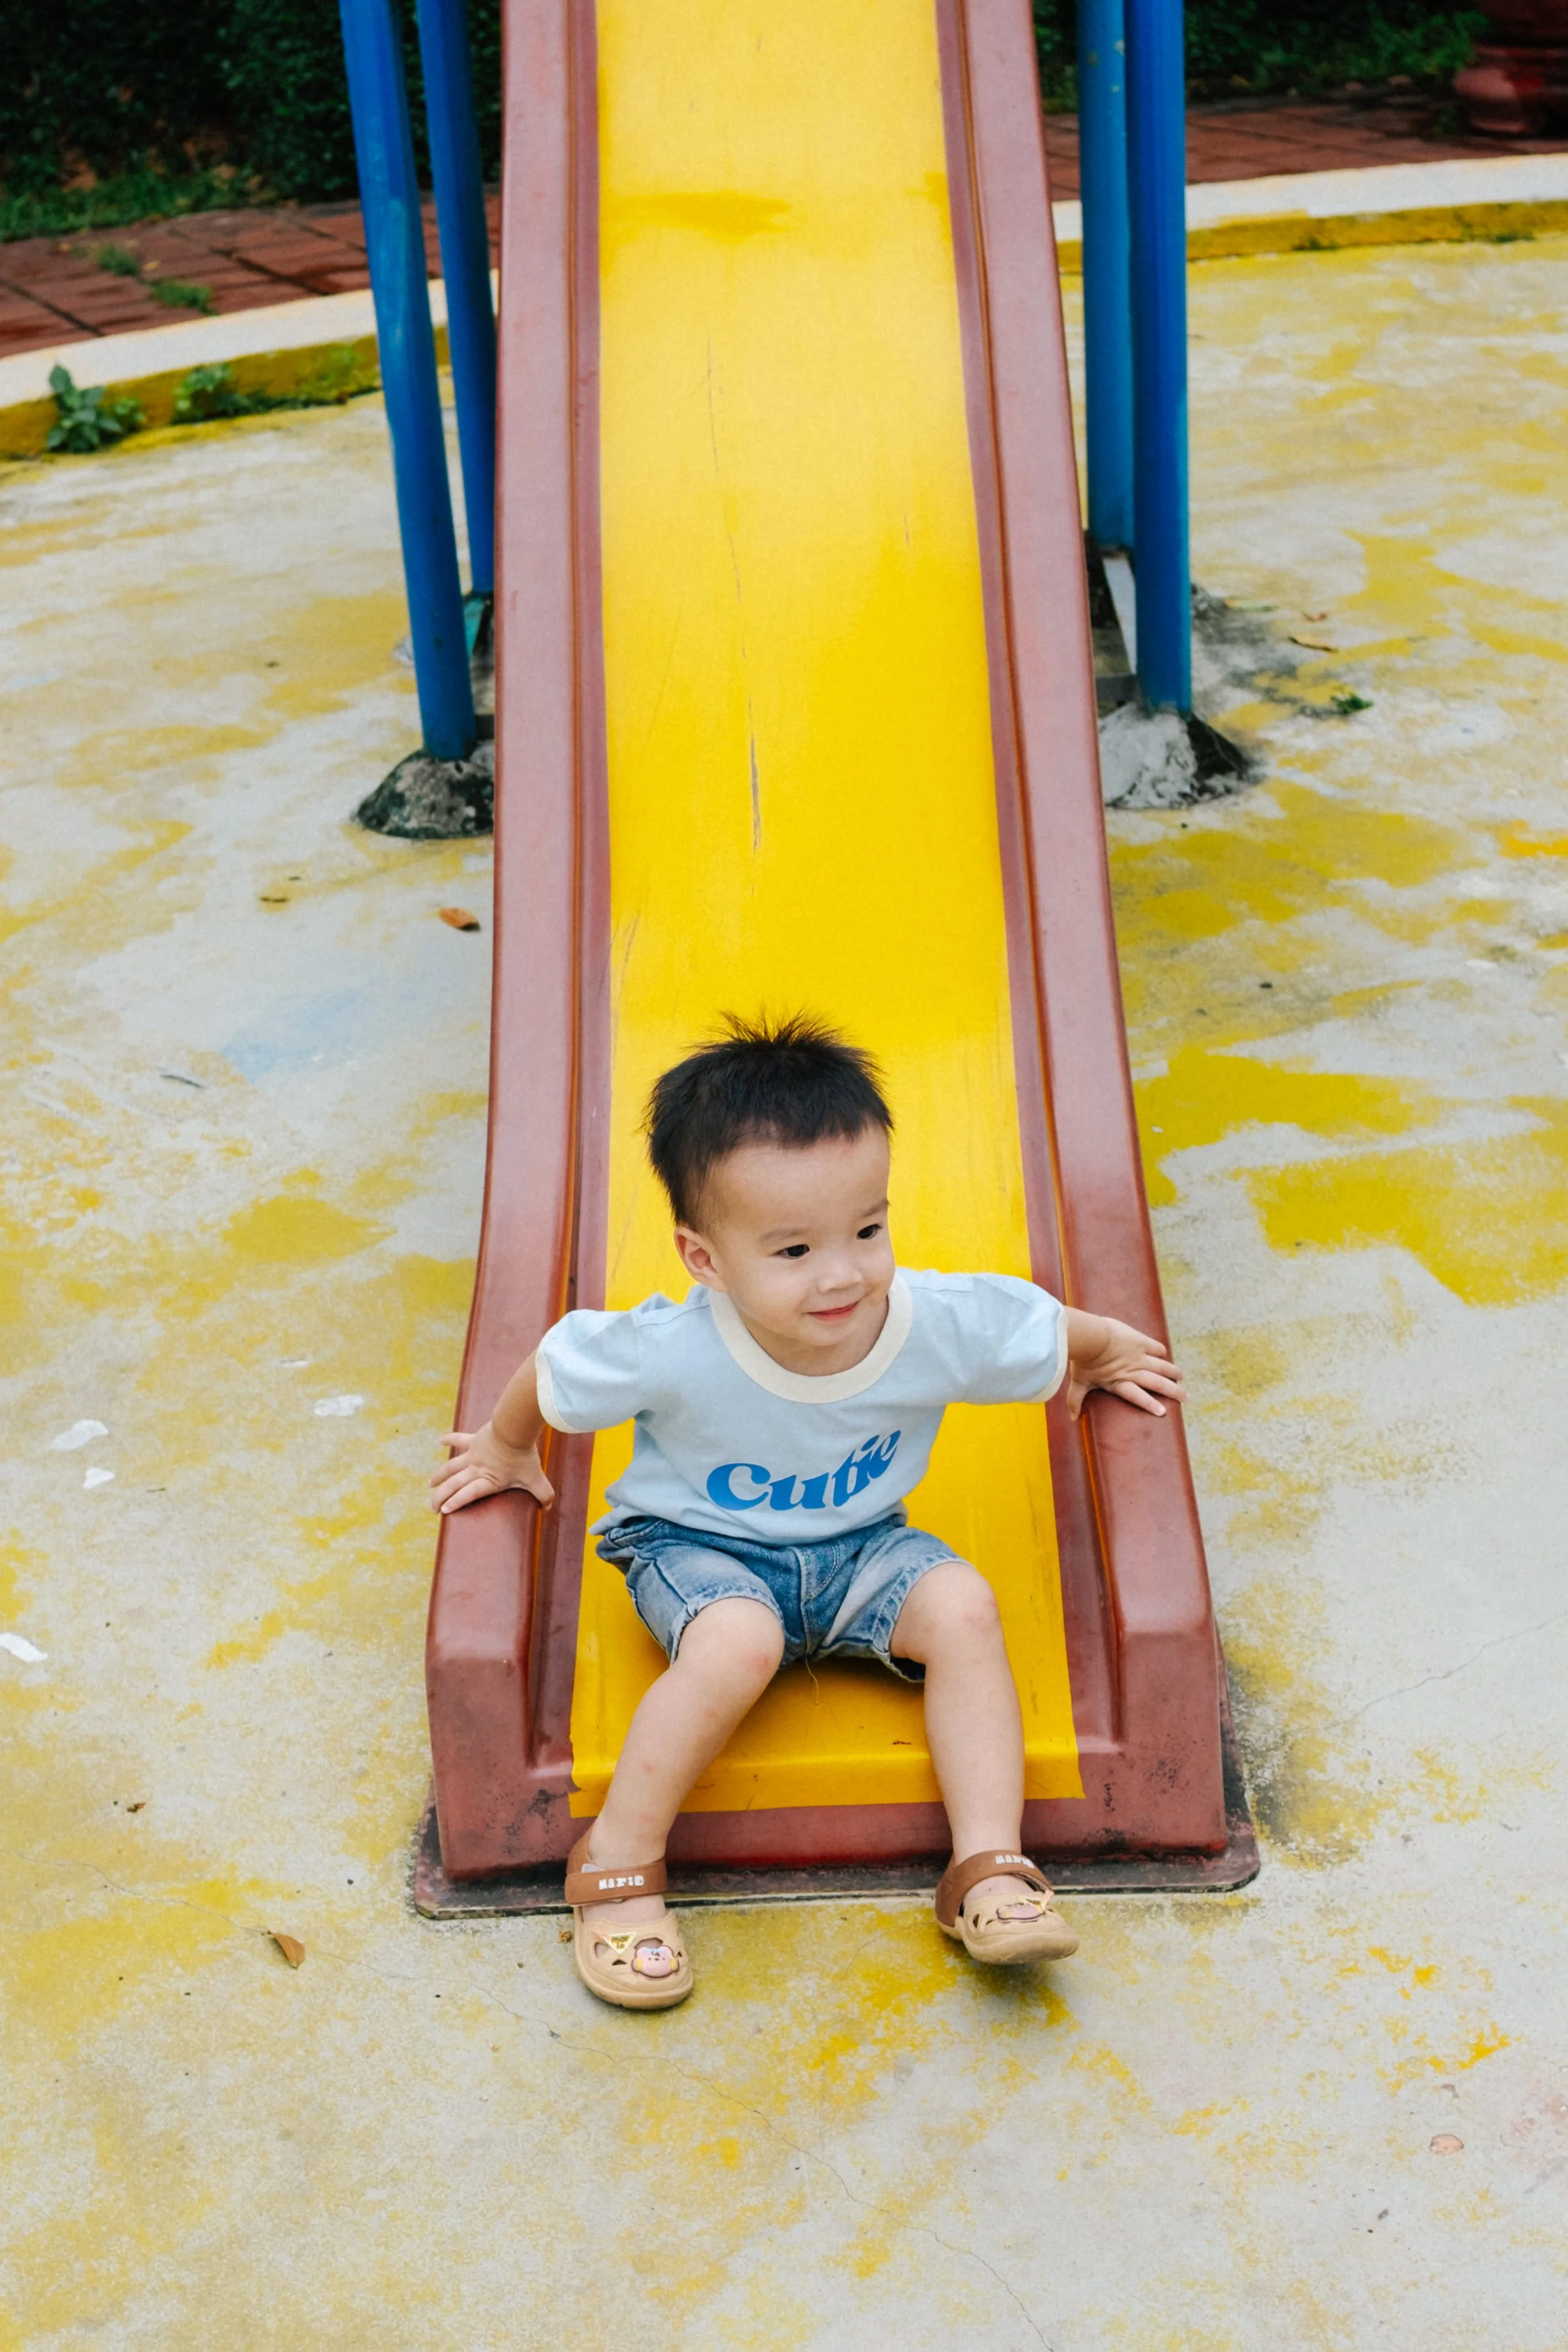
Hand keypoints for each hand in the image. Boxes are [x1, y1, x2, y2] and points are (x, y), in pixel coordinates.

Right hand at [429, 1420, 555, 1514]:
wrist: (514, 1429)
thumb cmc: (524, 1456)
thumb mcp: (536, 1479)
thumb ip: (544, 1495)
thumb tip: (549, 1509)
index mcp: (489, 1481)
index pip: (468, 1495)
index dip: (455, 1503)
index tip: (444, 1511)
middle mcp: (477, 1470)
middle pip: (454, 1485)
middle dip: (441, 1497)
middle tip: (432, 1507)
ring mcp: (473, 1455)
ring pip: (451, 1467)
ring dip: (440, 1476)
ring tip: (430, 1484)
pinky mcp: (474, 1440)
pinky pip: (459, 1439)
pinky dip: (449, 1439)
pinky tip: (440, 1440)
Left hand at [1065, 1315, 1184, 1420]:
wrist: (1090, 1336)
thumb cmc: (1082, 1360)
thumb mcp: (1078, 1382)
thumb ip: (1075, 1399)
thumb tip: (1072, 1419)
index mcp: (1119, 1382)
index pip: (1138, 1397)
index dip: (1150, 1404)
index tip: (1163, 1412)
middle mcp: (1132, 1371)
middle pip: (1157, 1383)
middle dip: (1173, 1391)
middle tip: (1185, 1397)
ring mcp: (1138, 1356)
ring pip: (1161, 1367)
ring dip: (1173, 1372)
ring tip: (1182, 1378)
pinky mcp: (1140, 1342)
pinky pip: (1155, 1348)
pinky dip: (1161, 1352)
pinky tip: (1165, 1355)